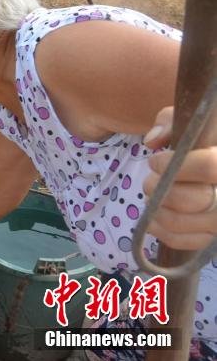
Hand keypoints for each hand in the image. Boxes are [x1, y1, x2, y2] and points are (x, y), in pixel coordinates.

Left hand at [142, 106, 216, 249]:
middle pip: (193, 198)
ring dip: (156, 208)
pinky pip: (183, 241)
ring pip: (183, 221)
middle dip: (161, 188)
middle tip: (149, 180)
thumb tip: (153, 142)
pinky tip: (152, 217)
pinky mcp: (213, 237)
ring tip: (151, 195)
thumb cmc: (200, 139)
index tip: (154, 160)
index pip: (208, 167)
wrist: (209, 167)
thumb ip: (170, 122)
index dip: (174, 165)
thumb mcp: (188, 119)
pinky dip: (160, 230)